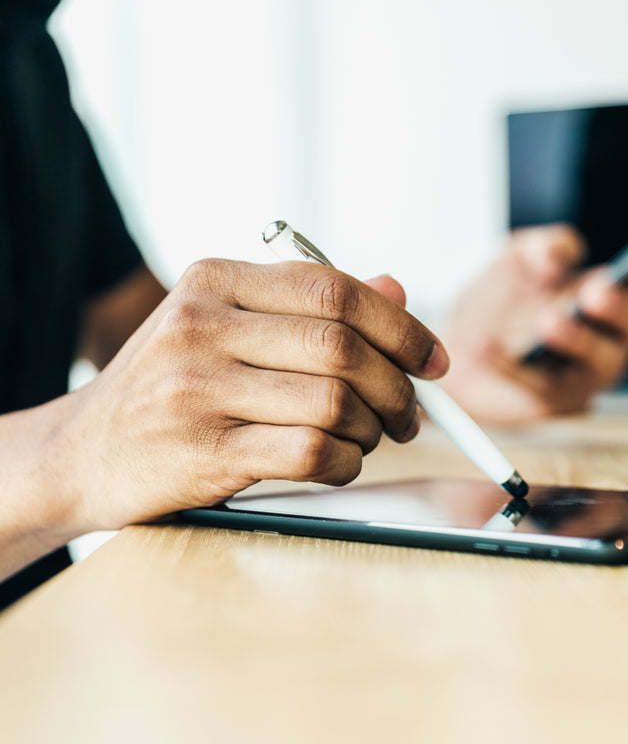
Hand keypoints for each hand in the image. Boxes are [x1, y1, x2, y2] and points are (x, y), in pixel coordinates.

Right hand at [53, 259, 447, 532]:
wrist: (80, 452)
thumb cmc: (166, 386)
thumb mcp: (222, 324)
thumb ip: (305, 306)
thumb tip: (396, 289)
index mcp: (214, 280)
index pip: (333, 288)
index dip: (400, 324)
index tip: (431, 358)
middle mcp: (203, 324)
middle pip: (342, 344)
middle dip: (397, 385)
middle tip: (407, 412)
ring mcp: (199, 388)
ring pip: (334, 400)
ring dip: (371, 428)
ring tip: (364, 438)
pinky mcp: (203, 451)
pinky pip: (311, 452)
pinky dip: (344, 462)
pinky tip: (336, 462)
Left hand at [440, 225, 627, 425]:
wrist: (453, 344)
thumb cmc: (498, 298)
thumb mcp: (515, 258)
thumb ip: (541, 246)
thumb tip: (561, 255)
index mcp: (608, 295)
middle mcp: (608, 337)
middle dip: (621, 308)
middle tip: (595, 292)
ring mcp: (586, 374)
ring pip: (602, 364)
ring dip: (579, 341)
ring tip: (550, 321)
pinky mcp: (555, 404)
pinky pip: (547, 389)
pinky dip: (521, 370)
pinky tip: (497, 352)